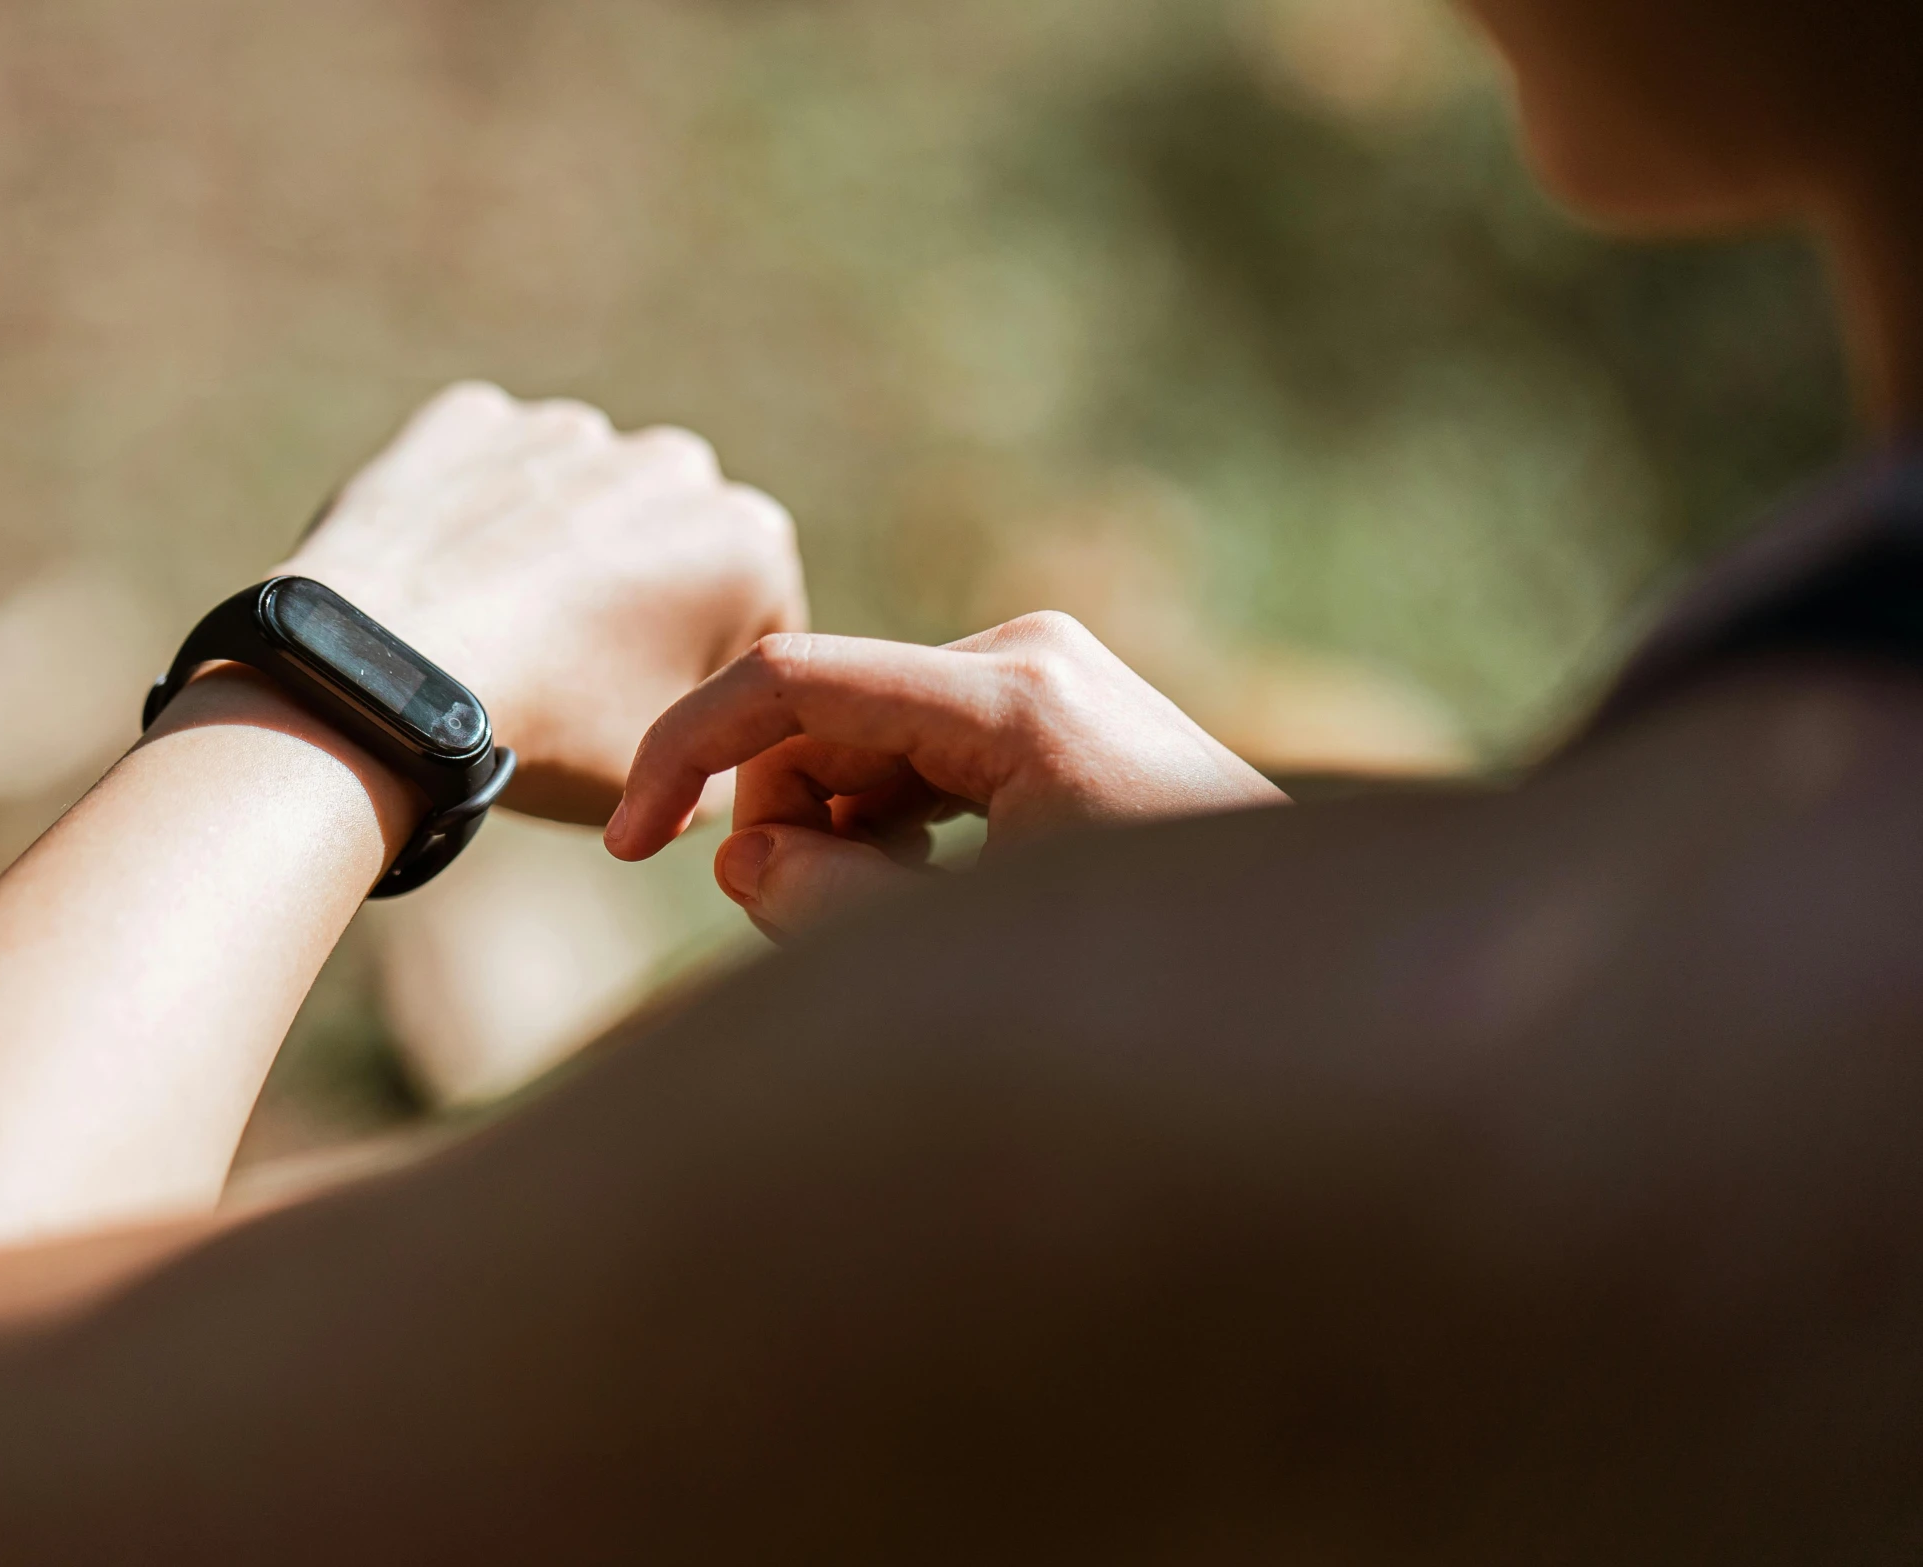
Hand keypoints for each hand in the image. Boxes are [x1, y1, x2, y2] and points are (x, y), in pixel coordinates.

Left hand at [279, 383, 807, 823]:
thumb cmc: (547, 734)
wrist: (387, 680)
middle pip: (671, 545)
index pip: (756, 623)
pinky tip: (446, 582)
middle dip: (641, 596)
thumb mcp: (672, 782)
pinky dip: (475, 515)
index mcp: (750, 542)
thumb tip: (717, 745)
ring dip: (559, 549)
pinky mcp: (470, 420)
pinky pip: (488, 471)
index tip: (649, 722)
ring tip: (500, 632)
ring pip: (579, 499)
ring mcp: (566, 429)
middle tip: (573, 677)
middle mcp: (673, 463)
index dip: (707, 683)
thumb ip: (725, 750)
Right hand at [604, 612, 1286, 936]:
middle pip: (824, 711)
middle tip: (792, 921)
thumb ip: (827, 904)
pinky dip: (886, 819)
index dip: (683, 754)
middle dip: (775, 816)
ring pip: (864, 734)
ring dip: (833, 826)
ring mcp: (1051, 675)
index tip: (620, 845)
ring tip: (875, 918)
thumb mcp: (964, 953)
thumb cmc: (1156, 984)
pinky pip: (920, 748)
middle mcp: (1031, 656)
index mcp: (1016, 696)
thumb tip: (739, 853)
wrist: (1309, 984)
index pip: (792, 682)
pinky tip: (919, 888)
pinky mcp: (1058, 710)